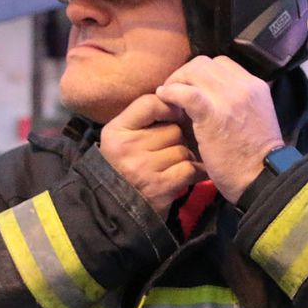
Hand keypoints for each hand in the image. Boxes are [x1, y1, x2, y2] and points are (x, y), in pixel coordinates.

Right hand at [101, 93, 204, 216]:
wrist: (117, 208)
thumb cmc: (125, 166)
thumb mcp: (123, 137)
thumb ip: (145, 116)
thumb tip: (179, 99)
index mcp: (116, 131)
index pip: (150, 103)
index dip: (169, 107)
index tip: (175, 115)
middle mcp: (126, 148)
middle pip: (173, 129)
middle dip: (177, 138)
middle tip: (168, 150)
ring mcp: (142, 168)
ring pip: (183, 149)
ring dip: (184, 157)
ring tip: (172, 165)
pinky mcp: (159, 187)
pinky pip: (189, 169)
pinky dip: (192, 172)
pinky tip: (185, 176)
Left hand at [156, 56, 283, 202]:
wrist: (263, 178)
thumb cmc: (256, 157)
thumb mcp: (256, 118)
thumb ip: (240, 103)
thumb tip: (215, 98)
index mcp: (255, 86)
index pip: (222, 63)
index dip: (202, 72)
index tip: (192, 86)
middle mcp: (244, 86)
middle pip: (205, 63)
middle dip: (186, 73)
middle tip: (175, 89)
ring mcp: (229, 98)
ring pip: (195, 71)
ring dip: (176, 80)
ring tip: (168, 95)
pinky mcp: (212, 114)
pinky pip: (186, 92)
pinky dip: (171, 91)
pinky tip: (163, 97)